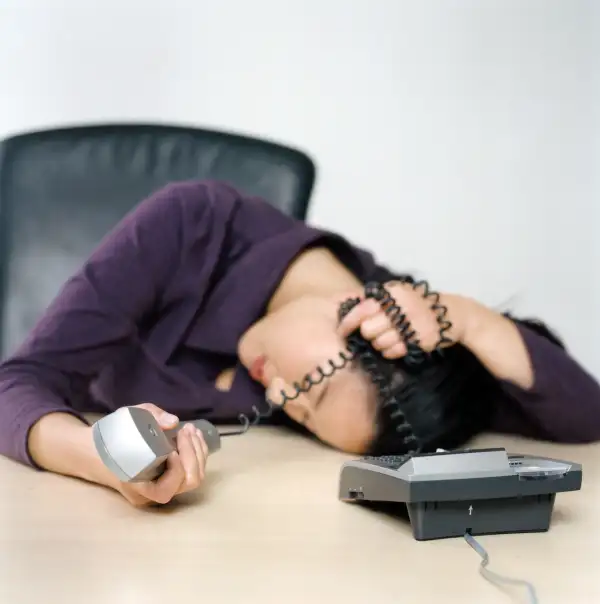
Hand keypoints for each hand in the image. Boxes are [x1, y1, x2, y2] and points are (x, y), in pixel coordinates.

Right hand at [115, 403, 208, 506]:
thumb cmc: (111, 436)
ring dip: (199, 452)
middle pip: (187, 483)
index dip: (176, 468)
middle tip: (186, 430)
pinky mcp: (168, 479)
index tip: (171, 444)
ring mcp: (161, 487)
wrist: (96, 451)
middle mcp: (151, 493)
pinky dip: (197, 453)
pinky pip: (190, 472)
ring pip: (192, 478)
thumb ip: (150, 416)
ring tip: (191, 429)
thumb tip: (174, 422)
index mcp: (136, 485)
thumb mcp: (127, 417)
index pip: (166, 489)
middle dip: (192, 454)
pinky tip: (193, 435)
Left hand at [337, 281, 473, 358]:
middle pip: (368, 329)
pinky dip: (389, 351)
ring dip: (379, 344)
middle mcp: (401, 307)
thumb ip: (377, 298)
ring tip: (388, 338)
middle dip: (367, 334)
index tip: (341, 331)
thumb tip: (350, 306)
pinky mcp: (419, 340)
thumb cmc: (418, 303)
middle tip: (374, 333)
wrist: (452, 314)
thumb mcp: (398, 292)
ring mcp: (411, 325)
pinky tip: (395, 345)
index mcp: (393, 293)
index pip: (363, 308)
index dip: (348, 322)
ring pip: (379, 343)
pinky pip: (392, 352)